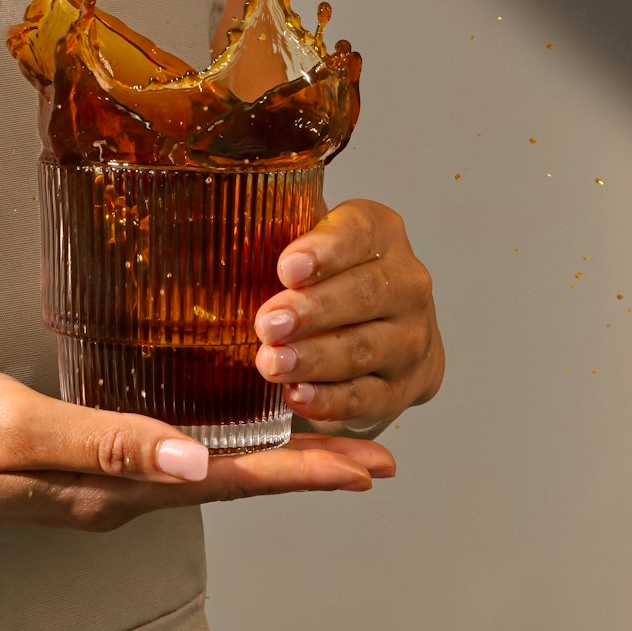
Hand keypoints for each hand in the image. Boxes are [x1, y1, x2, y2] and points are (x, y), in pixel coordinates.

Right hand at [0, 366, 396, 532]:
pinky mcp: (75, 465)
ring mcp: (95, 486)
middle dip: (308, 469)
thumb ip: (108, 447)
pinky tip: (226, 433)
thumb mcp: (19, 431)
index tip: (371, 465)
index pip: (231, 482)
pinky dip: (219, 448)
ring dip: (270, 462)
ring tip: (324, 443)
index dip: (305, 472)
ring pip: (206, 473)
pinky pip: (168, 459)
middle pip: (232, 483)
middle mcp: (115, 497)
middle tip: (377, 457)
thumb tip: (200, 466)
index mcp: (111, 492)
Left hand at [253, 200, 443, 434]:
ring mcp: (412, 339)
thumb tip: (219, 235)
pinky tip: (297, 396)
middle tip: (267, 324)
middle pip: (367, 293)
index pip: (361, 231)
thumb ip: (270, 239)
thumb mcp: (299, 252)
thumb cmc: (319, 285)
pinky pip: (368, 396)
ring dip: (315, 358)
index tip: (287, 268)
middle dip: (313, 310)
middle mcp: (407, 283)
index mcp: (381, 234)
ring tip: (272, 364)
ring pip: (366, 347)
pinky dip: (330, 399)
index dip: (326, 250)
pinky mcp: (406, 388)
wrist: (368, 339)